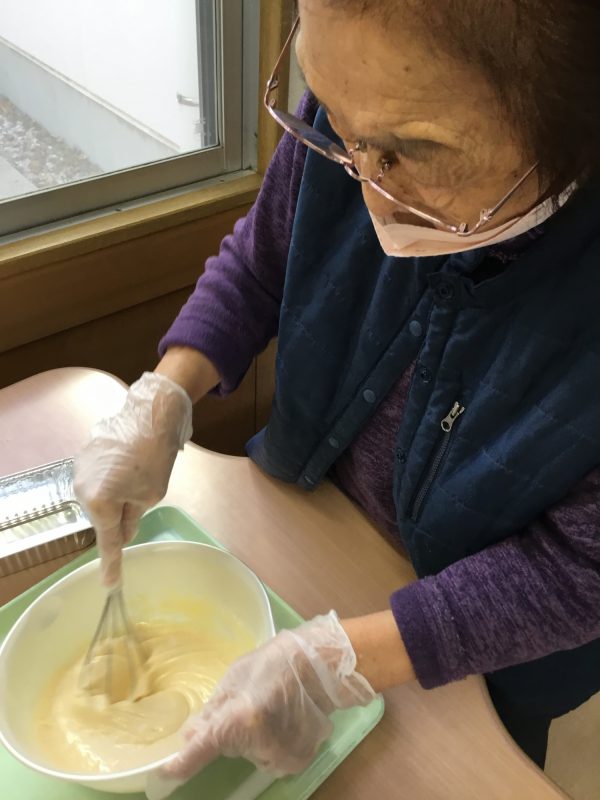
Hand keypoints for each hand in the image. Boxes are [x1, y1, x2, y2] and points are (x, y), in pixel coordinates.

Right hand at [74, 372, 191, 586]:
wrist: (149, 415)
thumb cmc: (154, 459)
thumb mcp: (150, 496)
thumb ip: (131, 519)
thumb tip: (122, 533)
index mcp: (99, 503)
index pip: (108, 540)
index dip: (111, 564)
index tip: (110, 584)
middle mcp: (81, 489)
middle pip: (104, 516)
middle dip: (120, 513)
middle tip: (144, 494)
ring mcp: (80, 471)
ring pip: (100, 497)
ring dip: (117, 494)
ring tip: (138, 472)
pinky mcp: (84, 456)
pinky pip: (98, 479)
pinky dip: (112, 479)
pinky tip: (128, 463)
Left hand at [164, 611, 376, 780]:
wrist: (321, 666)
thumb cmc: (275, 663)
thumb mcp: (235, 678)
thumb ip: (213, 711)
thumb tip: (190, 735)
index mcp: (240, 720)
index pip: (201, 751)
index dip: (179, 766)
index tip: (160, 779)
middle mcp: (260, 746)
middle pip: (231, 748)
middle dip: (234, 732)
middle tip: (252, 704)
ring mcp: (281, 757)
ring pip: (253, 755)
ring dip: (256, 739)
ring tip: (274, 709)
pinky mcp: (298, 762)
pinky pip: (274, 758)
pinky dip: (276, 744)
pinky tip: (288, 720)